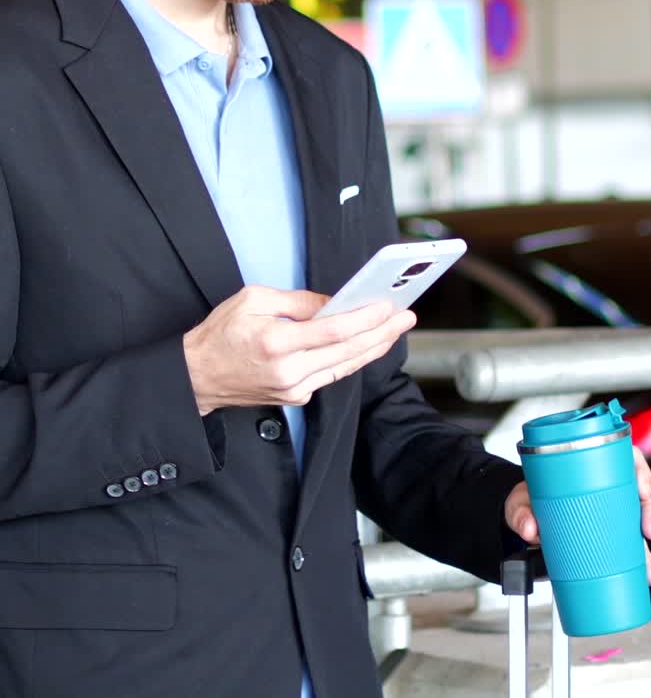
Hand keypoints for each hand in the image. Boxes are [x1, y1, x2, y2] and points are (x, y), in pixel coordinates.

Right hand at [183, 284, 415, 414]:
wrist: (197, 378)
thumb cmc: (220, 334)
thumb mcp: (252, 300)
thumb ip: (297, 301)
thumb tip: (333, 302)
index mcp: (276, 341)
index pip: (333, 331)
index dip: (365, 319)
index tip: (388, 306)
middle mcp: (289, 370)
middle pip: (348, 351)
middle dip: (382, 333)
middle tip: (406, 317)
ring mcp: (294, 388)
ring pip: (345, 366)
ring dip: (374, 347)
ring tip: (396, 329)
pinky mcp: (296, 397)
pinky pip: (331, 375)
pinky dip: (352, 359)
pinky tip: (368, 345)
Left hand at [504, 444, 650, 585]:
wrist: (522, 519)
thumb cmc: (527, 500)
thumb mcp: (520, 502)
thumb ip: (521, 513)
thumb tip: (530, 529)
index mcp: (587, 468)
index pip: (622, 457)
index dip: (638, 469)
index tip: (641, 488)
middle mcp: (602, 489)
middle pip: (637, 492)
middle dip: (649, 511)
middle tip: (648, 529)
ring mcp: (606, 513)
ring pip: (636, 523)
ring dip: (647, 546)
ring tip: (649, 568)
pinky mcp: (604, 535)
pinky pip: (626, 546)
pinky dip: (638, 562)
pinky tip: (645, 576)